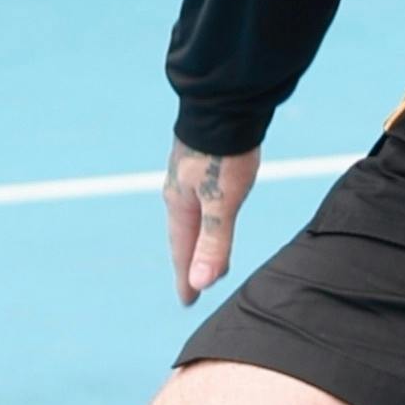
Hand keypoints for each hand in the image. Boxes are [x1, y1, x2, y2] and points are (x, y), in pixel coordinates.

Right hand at [163, 140, 259, 305]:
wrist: (225, 103)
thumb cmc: (224, 153)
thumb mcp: (222, 202)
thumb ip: (214, 242)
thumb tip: (202, 283)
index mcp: (179, 205)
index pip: (182, 252)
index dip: (187, 278)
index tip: (188, 301)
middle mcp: (179, 192)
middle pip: (184, 236)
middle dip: (189, 262)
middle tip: (194, 285)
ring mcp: (189, 175)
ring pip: (191, 217)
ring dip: (196, 240)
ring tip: (202, 254)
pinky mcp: (202, 161)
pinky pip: (199, 200)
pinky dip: (203, 218)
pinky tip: (211, 211)